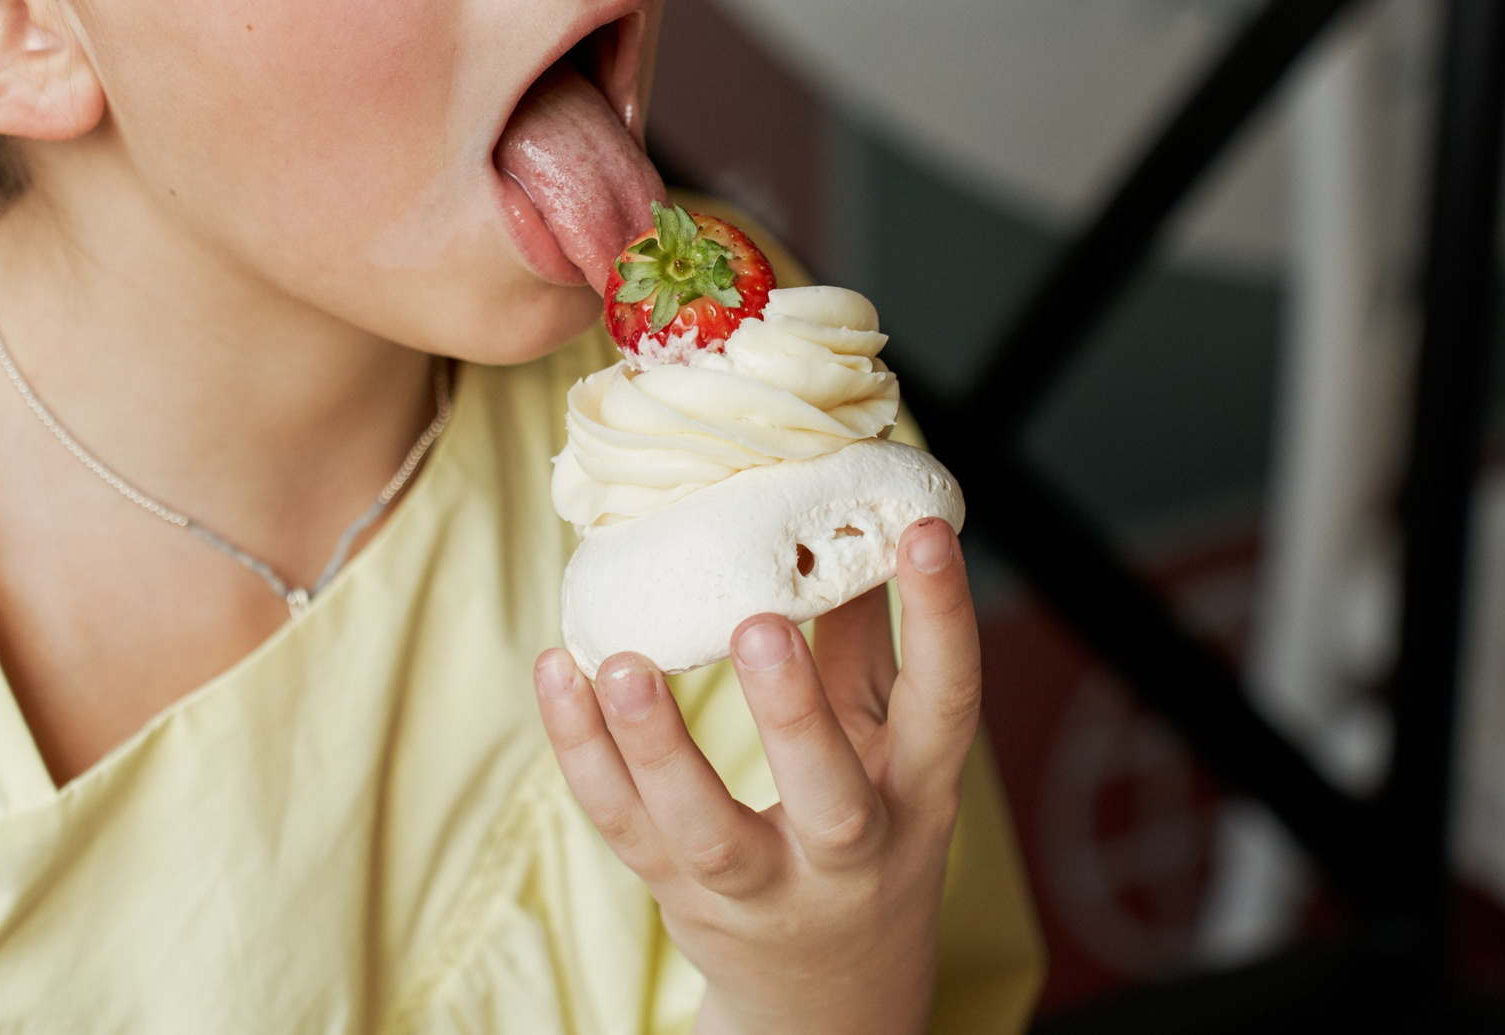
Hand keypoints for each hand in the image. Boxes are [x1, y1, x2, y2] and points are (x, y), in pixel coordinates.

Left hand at [533, 518, 980, 1034]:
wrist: (831, 995)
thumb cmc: (863, 831)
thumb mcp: (888, 745)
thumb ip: (862, 640)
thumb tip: (845, 517)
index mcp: (917, 792)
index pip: (946, 704)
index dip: (944, 618)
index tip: (924, 531)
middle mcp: (849, 850)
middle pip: (828, 796)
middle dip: (792, 713)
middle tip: (757, 625)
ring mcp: (759, 884)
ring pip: (706, 830)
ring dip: (658, 747)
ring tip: (623, 664)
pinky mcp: (679, 894)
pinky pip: (622, 827)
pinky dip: (581, 754)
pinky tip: (558, 675)